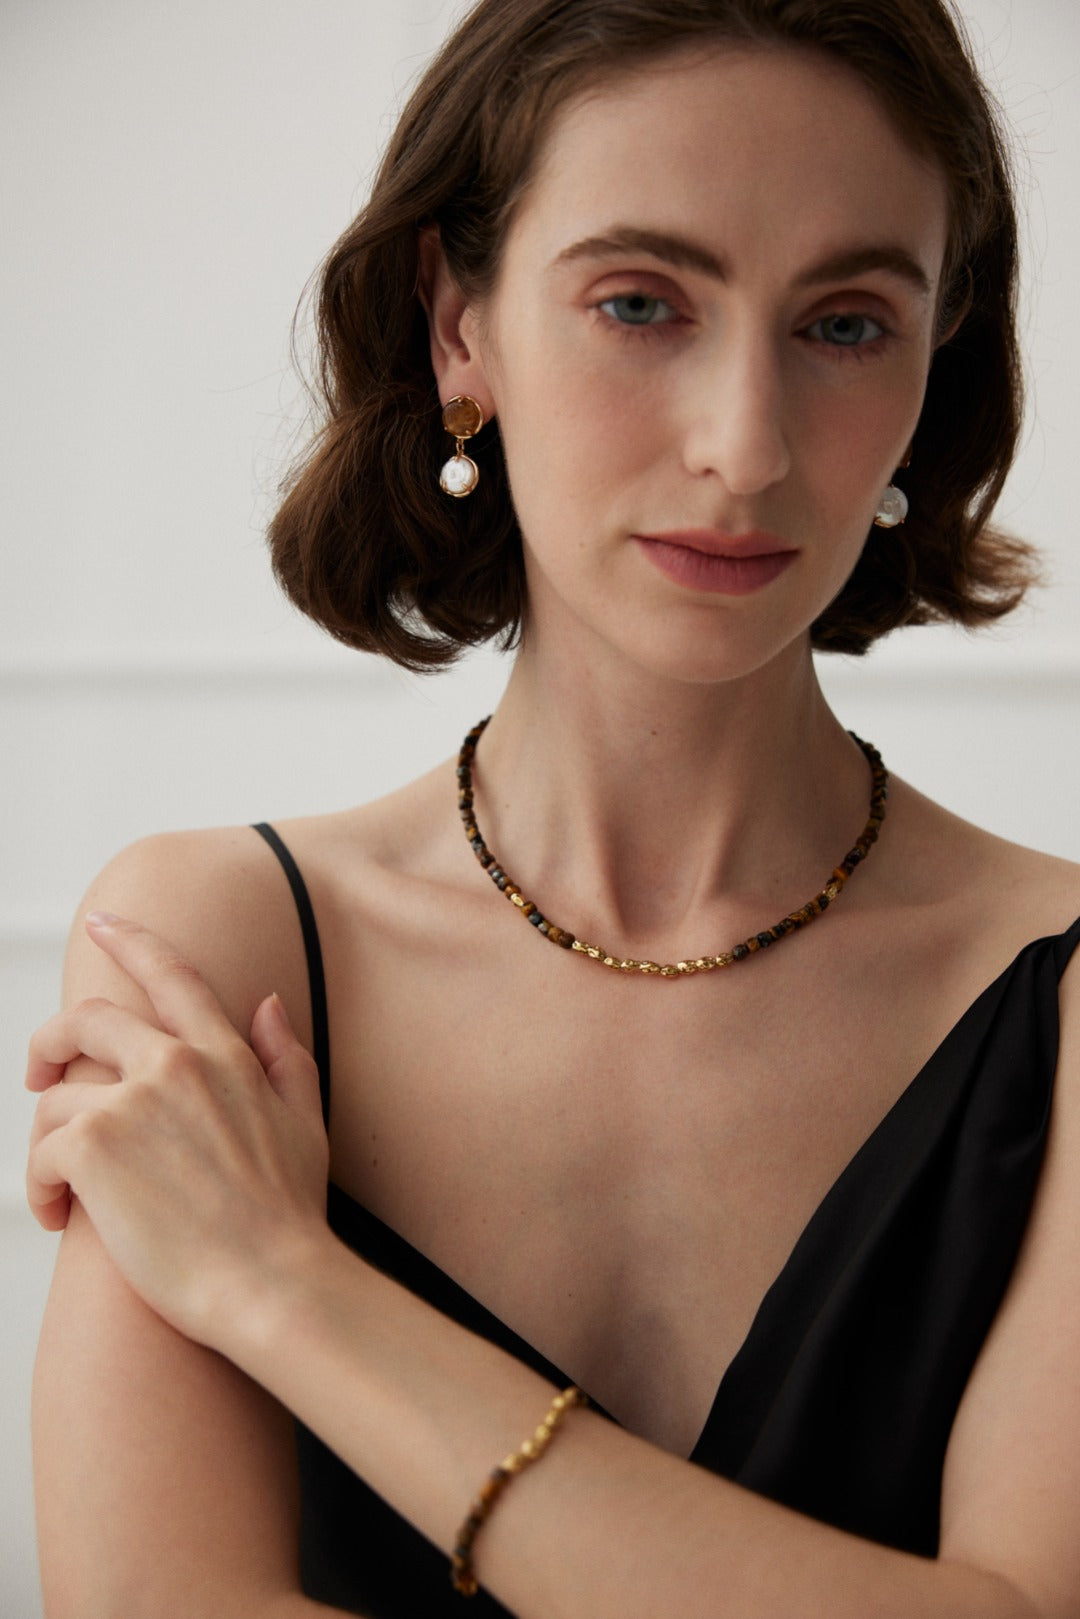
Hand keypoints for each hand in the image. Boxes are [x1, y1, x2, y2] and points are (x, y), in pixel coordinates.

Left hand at [25, 913, 330, 1350]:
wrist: (272, 1283)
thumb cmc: (290, 1218)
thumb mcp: (305, 1123)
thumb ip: (283, 1057)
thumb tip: (268, 1002)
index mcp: (224, 1055)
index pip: (173, 977)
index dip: (133, 941)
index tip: (102, 922)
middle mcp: (175, 1064)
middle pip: (88, 1019)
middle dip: (51, 1042)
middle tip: (40, 1077)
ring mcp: (131, 1102)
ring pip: (58, 1100)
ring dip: (50, 1146)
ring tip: (66, 1196)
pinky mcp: (92, 1147)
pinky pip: (40, 1151)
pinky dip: (40, 1188)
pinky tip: (60, 1218)